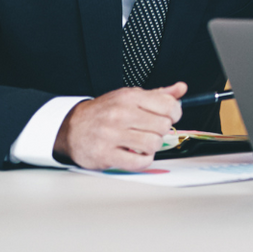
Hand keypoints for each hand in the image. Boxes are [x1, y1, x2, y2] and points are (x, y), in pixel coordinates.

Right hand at [54, 82, 185, 169]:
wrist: (71, 127)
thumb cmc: (104, 112)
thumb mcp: (129, 97)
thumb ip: (158, 94)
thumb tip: (181, 89)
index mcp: (129, 97)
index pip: (169, 105)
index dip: (174, 114)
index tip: (169, 117)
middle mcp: (121, 114)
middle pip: (163, 126)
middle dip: (162, 131)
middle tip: (153, 131)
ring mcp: (112, 135)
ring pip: (153, 144)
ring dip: (153, 146)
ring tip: (145, 143)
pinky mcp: (106, 155)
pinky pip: (138, 162)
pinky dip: (144, 160)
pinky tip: (138, 154)